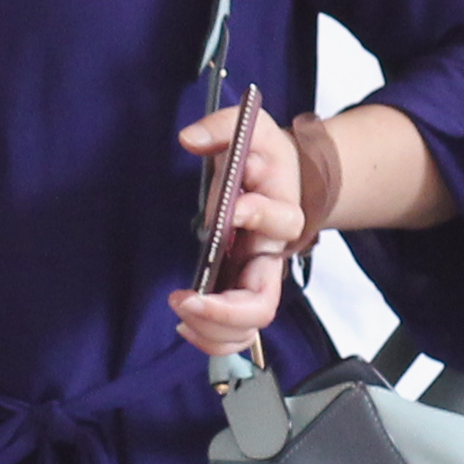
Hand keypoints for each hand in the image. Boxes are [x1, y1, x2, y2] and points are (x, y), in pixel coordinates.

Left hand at [168, 101, 302, 359]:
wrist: (282, 178)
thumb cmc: (264, 156)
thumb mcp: (251, 128)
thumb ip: (222, 127)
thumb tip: (189, 139)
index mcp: (281, 213)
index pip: (281, 223)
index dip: (257, 215)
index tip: (230, 207)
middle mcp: (271, 256)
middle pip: (264, 302)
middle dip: (225, 310)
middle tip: (188, 299)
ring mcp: (257, 278)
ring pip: (248, 326)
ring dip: (214, 331)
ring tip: (181, 312)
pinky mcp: (241, 290)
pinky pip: (235, 331)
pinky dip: (212, 336)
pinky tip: (184, 324)